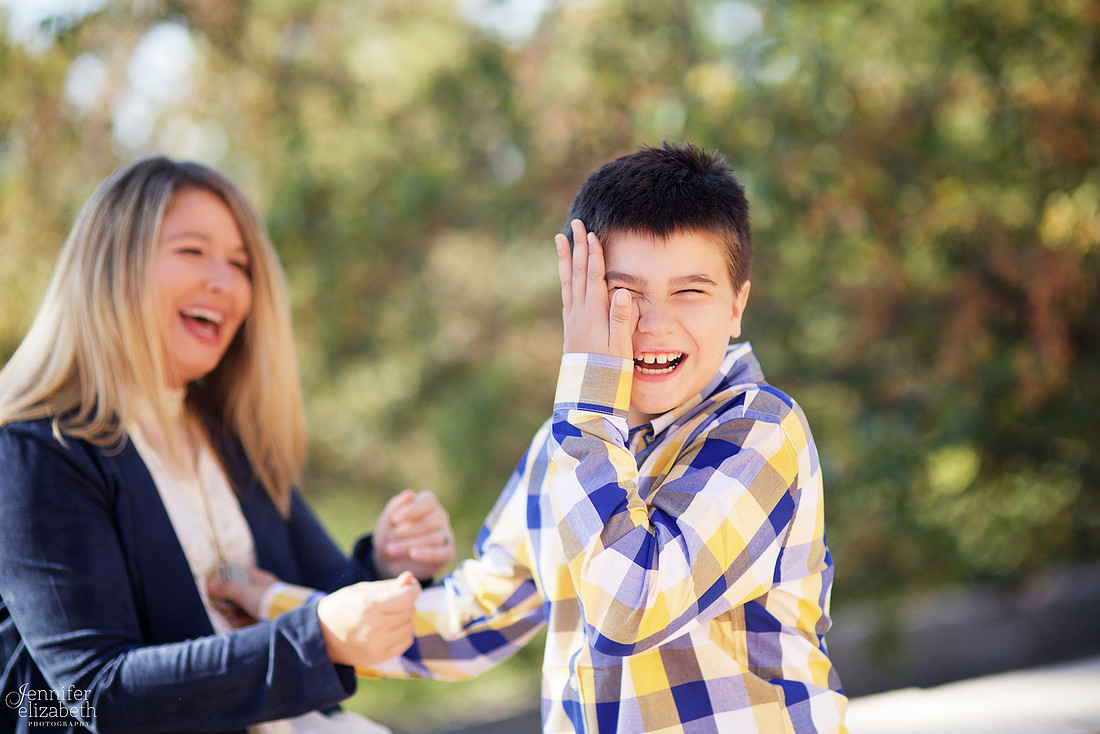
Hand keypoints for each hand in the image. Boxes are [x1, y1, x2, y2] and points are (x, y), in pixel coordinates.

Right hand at [207, 566, 279, 620]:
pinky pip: (251, 616)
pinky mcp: (266, 616)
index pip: (241, 574)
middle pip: (241, 592)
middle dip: (229, 600)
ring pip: (245, 605)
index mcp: (260, 578)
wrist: (286, 616)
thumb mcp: (243, 592)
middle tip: (222, 607)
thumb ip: (227, 588)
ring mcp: (265, 603)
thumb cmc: (265, 599)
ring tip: (228, 616)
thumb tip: (210, 585)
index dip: (228, 579)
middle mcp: (263, 589)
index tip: (217, 588)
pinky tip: (237, 622)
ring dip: (234, 611)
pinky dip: (242, 619)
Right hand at [317, 572, 420, 665]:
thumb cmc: (341, 607)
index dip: (413, 589)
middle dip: (405, 602)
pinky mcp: (378, 657)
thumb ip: (388, 585)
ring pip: (410, 627)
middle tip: (392, 601)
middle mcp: (374, 627)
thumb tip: (411, 578)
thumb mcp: (361, 590)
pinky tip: (389, 629)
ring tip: (389, 616)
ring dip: (405, 619)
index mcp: (369, 605)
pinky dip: (402, 634)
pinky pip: (406, 642)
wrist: (320, 637)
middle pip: (409, 611)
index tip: (410, 587)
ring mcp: (377, 645)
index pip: (407, 597)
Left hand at [372, 489, 454, 580]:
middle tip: (391, 537)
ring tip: (391, 549)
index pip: (429, 501)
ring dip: (411, 544)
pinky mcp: (447, 553)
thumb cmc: (391, 535)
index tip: (395, 519)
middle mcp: (440, 516)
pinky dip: (427, 553)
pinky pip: (442, 553)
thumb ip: (396, 506)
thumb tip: (410, 494)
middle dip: (409, 530)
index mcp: (428, 503)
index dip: (412, 509)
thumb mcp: (387, 520)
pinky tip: (413, 554)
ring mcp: (446, 535)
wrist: (389, 560)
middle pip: (431, 520)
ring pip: (435, 537)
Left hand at [555, 219, 635, 358]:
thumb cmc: (609, 372)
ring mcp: (572, 320)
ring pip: (568, 282)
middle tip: (575, 224)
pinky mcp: (571, 327)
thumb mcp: (620, 347)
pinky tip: (565, 273)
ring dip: (566, 259)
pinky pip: (566, 295)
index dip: (593, 255)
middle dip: (578, 248)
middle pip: (578, 273)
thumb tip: (621, 290)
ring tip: (560, 240)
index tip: (591, 234)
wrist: (587, 394)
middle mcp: (579, 314)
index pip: (593, 278)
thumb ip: (621, 318)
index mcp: (593, 315)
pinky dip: (566, 278)